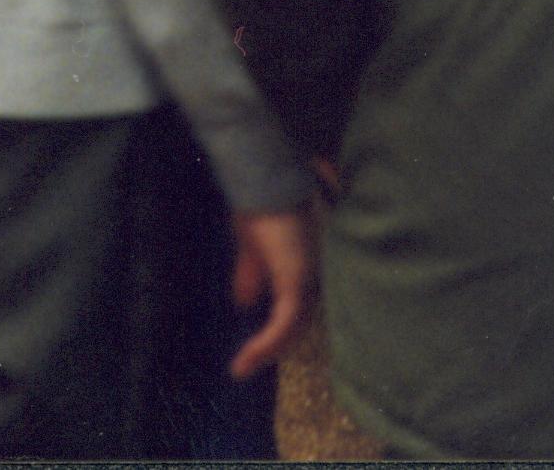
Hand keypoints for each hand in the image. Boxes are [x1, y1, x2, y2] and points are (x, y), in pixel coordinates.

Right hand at [227, 205, 316, 378]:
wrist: (263, 185)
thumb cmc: (259, 210)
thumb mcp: (249, 250)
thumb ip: (251, 276)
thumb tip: (242, 303)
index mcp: (303, 272)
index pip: (296, 312)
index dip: (276, 333)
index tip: (251, 351)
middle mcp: (313, 280)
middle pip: (296, 324)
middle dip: (271, 346)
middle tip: (243, 366)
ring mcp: (308, 283)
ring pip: (291, 331)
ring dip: (266, 350)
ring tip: (240, 367)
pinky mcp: (297, 286)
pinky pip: (283, 326)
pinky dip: (265, 344)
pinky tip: (245, 357)